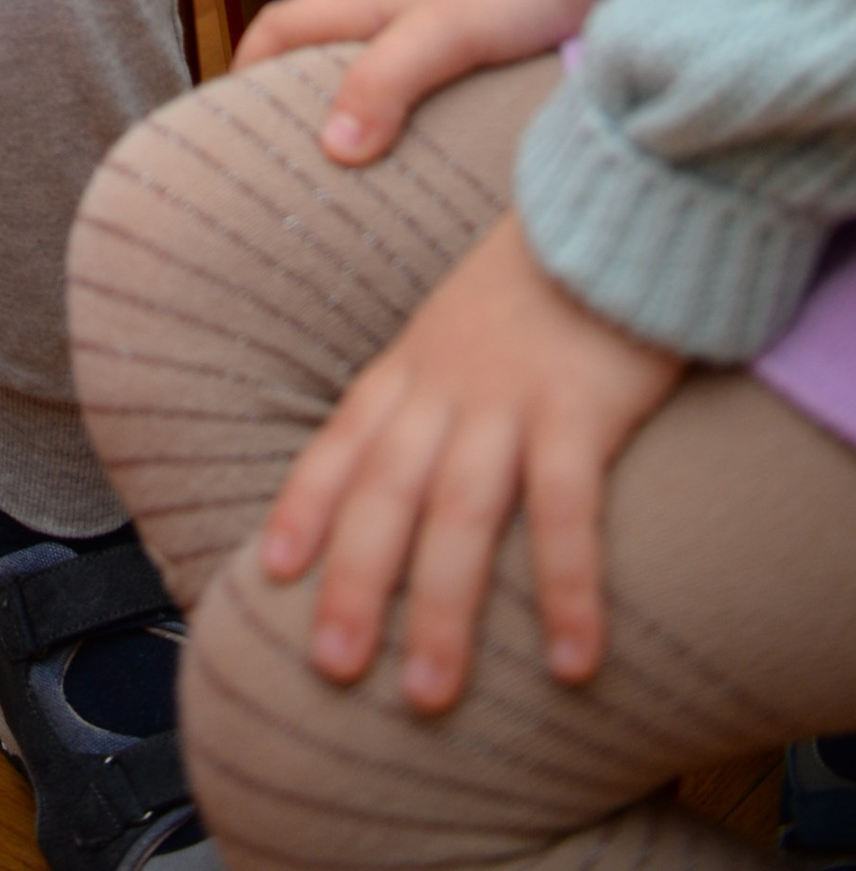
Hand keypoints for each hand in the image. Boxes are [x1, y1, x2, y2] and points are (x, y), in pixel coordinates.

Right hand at [235, 0, 629, 163]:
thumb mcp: (444, 32)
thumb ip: (387, 81)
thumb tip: (330, 146)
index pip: (277, 29)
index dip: (243, 71)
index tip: (228, 128)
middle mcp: (388, 10)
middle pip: (315, 56)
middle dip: (288, 105)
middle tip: (285, 173)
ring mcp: (431, 26)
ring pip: (369, 74)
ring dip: (352, 117)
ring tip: (351, 187)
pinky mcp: (473, 45)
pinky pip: (417, 86)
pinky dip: (404, 121)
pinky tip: (424, 164)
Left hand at [260, 208, 683, 704]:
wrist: (617, 193)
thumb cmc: (553, 265)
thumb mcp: (470, 314)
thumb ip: (439, 375)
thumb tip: (416, 438)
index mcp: (417, 360)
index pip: (344, 440)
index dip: (305, 505)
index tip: (269, 570)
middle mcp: (447, 382)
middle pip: (384, 492)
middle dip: (353, 583)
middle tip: (330, 669)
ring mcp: (509, 394)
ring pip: (457, 514)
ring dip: (442, 610)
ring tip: (427, 694)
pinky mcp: (580, 404)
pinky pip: (565, 510)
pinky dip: (566, 587)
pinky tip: (572, 662)